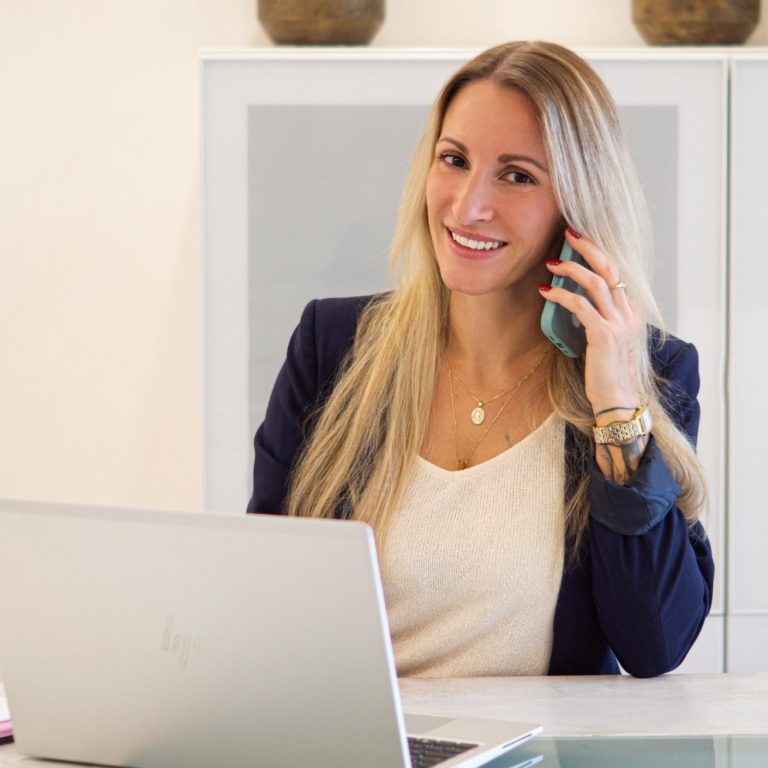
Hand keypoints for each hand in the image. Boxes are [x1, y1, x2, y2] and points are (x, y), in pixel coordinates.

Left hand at [539, 227, 643, 419]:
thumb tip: (576, 304)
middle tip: (568, 233)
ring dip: (570, 268)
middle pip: (610, 268)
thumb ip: (598, 320)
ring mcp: (619, 323)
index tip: (579, 240)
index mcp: (631, 312)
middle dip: (588, 246)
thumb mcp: (608, 341)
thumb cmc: (609, 374)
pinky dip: (561, 295)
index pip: (615, 273)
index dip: (597, 253)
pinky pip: (580, 306)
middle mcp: (628, 313)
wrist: (620, 401)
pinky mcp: (604, 335)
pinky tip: (546, 292)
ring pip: (595, 282)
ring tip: (550, 262)